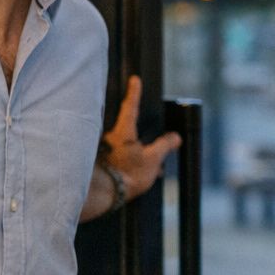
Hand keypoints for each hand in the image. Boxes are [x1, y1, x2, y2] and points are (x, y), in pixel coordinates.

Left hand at [103, 75, 181, 198]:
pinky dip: (126, 166)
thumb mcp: (152, 160)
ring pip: (121, 147)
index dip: (134, 92)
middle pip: (125, 129)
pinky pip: (116, 159)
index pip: (130, 106)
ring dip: (133, 156)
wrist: (103, 196)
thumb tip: (175, 137)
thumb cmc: (126, 175)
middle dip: (137, 138)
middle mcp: (109, 137)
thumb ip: (164, 146)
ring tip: (144, 172)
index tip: (134, 79)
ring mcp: (102, 149)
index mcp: (122, 131)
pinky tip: (134, 179)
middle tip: (147, 152)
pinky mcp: (99, 163)